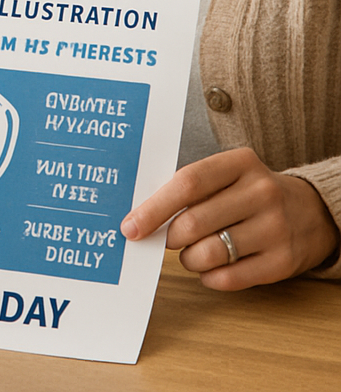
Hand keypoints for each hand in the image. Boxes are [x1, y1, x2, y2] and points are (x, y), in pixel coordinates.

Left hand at [121, 147, 339, 289]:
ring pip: (209, 253)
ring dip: (188, 259)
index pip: (187, 183)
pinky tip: (210, 268)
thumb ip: (190, 187)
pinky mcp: (283, 261)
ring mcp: (275, 228)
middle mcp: (261, 192)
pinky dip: (209, 276)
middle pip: (194, 222)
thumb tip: (141, 215)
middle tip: (165, 239)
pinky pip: (229, 278)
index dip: (153, 208)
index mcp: (240, 163)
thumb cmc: (249, 192)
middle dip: (169, 237)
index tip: (130, 226)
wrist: (312, 212)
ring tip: (190, 253)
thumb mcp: (227, 174)